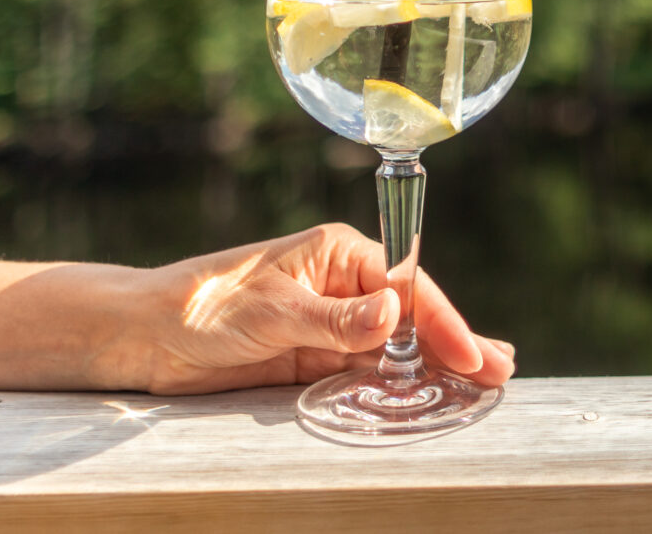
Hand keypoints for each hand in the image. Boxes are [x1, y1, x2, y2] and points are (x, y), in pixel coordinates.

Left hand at [133, 222, 515, 394]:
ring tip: (479, 387)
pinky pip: (368, 374)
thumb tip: (392, 313)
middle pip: (412, 316)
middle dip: (455, 342)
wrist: (151, 338)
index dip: (441, 322)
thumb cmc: (204, 305)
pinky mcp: (318, 360)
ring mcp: (334, 325)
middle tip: (501, 372)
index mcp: (339, 254)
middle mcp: (344, 286)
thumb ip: (334, 319)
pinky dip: (398, 387)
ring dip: (433, 368)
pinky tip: (427, 397)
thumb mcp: (272, 312)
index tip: (470, 354)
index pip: (405, 286)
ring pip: (396, 348)